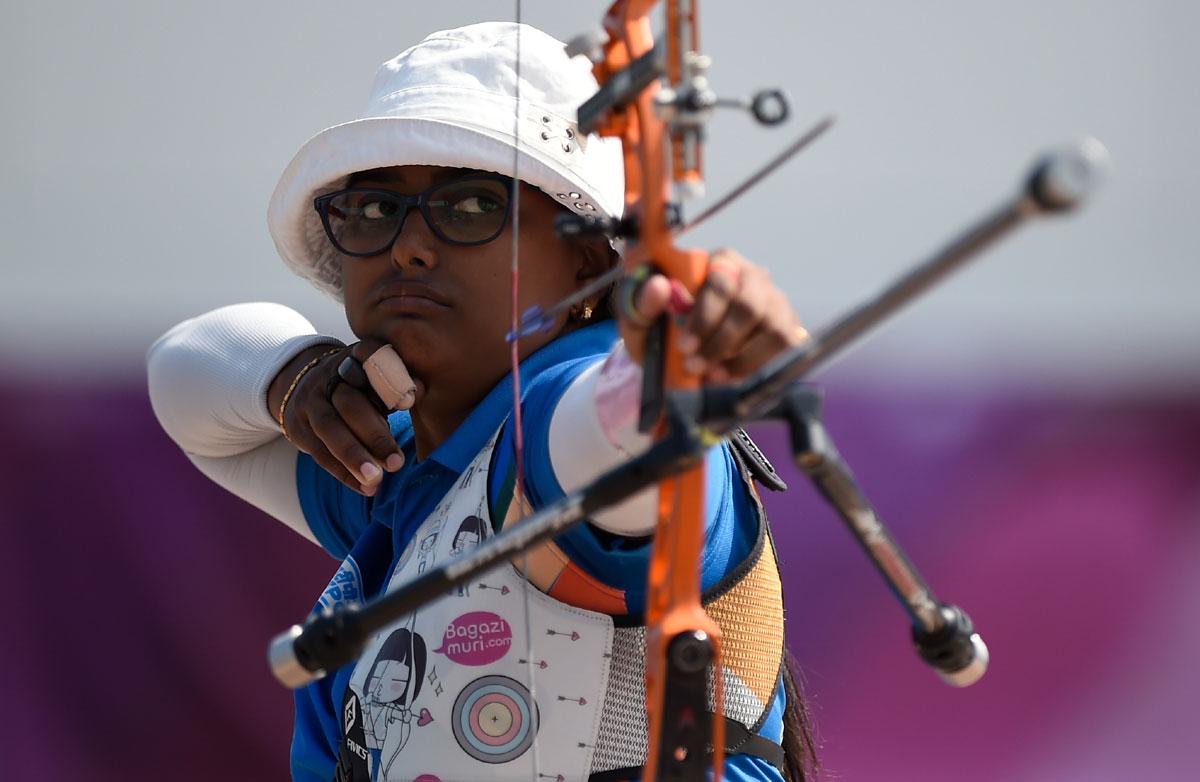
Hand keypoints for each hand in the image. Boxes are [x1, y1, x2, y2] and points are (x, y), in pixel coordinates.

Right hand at [267, 339, 405, 495]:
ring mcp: (308, 401)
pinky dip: (343, 473)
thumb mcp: (377, 376)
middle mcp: (328, 375)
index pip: (370, 358)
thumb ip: (398, 381)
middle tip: (398, 463)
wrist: (304, 385)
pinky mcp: (297, 426)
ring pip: (330, 430)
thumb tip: (420, 390)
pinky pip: (319, 453)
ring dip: (354, 458)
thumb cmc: (359, 385)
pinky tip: (365, 488)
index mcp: (355, 357)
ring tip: (376, 480)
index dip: (391, 378)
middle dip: (374, 435)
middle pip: (349, 404)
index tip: (411, 403)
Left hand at [619, 248, 808, 381]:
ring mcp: (775, 302)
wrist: (682, 358)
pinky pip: (785, 347)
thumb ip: (643, 303)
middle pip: (749, 305)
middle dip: (721, 341)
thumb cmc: (662, 330)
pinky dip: (757, 366)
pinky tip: (732, 377)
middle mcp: (752, 276)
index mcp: (717, 263)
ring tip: (713, 375)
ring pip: (772, 328)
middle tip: (695, 366)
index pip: (720, 282)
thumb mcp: (642, 319)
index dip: (704, 316)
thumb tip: (658, 287)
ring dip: (741, 358)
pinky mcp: (788, 327)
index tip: (684, 346)